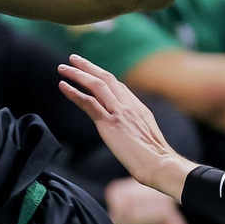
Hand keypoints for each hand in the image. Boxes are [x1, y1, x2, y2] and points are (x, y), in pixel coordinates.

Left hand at [59, 55, 195, 197]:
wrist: (161, 164)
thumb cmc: (157, 159)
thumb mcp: (150, 137)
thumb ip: (137, 129)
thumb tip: (131, 134)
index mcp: (139, 108)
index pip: (119, 86)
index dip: (103, 76)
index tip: (92, 70)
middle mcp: (129, 106)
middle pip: (106, 79)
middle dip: (88, 67)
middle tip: (73, 58)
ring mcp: (119, 113)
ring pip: (96, 85)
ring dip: (77, 74)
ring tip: (63, 68)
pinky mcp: (110, 123)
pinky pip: (88, 103)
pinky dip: (74, 92)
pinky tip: (63, 86)